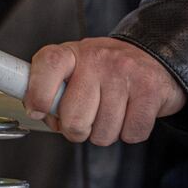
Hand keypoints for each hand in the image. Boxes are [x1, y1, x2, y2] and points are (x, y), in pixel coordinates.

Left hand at [24, 37, 186, 144]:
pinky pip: (131, 134)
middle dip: (76, 130)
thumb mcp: (71, 71)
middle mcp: (97, 59)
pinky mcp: (150, 90)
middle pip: (74, 119)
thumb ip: (51, 92)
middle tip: (83, 120)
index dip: (38, 94)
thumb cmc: (102, 71)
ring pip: (103, 133)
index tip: (36, 111)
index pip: (48, 65)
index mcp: (70, 54)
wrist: (151, 57)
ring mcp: (125, 73)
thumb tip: (40, 115)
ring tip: (109, 112)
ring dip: (104, 133)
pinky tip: (128, 114)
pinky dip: (128, 133)